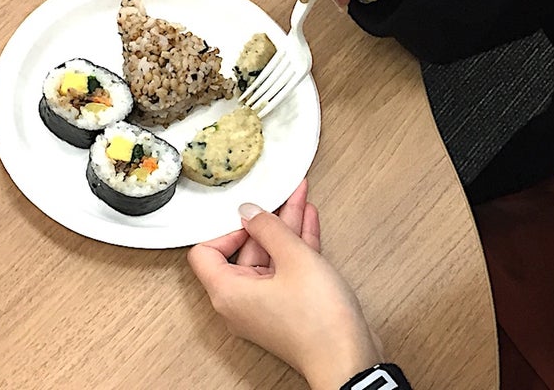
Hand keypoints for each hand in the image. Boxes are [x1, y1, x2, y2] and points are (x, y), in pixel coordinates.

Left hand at [188, 180, 381, 389]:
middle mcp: (240, 302)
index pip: (205, 253)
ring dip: (287, 229)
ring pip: (271, 258)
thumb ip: (269, 228)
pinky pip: (286, 271)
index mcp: (228, 292)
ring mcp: (265, 306)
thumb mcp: (294, 258)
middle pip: (245, 251)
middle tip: (282, 194)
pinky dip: (297, 247)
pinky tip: (308, 222)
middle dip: (267, 221)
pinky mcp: (288, 308)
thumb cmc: (318, 319)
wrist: (348, 357)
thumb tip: (249, 212)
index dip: (226, 228)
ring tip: (300, 198)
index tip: (251, 215)